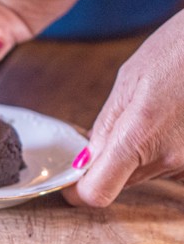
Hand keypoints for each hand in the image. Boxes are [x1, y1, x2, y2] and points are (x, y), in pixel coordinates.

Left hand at [62, 11, 183, 206]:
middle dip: (109, 164)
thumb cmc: (179, 51)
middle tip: (116, 129)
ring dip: (140, 154)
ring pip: (148, 173)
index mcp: (139, 138)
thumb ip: (106, 126)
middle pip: (120, 182)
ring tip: (155, 114)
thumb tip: (86, 157)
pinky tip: (172, 119)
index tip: (71, 180)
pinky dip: (165, 150)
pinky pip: (173, 166)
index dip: (79, 190)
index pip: (97, 192)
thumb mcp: (129, 82)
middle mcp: (170, 159)